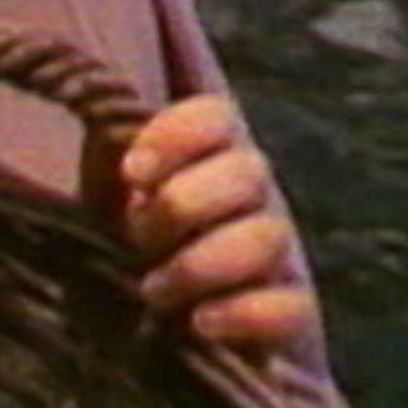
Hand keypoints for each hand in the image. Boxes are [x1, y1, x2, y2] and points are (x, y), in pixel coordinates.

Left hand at [120, 93, 315, 358]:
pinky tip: (202, 322)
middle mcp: (254, 195)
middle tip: (137, 235)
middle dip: (183, 205)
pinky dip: (247, 313)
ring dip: (202, 264)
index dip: (178, 134)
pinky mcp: (288, 312)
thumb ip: (117, 135)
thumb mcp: (116, 181)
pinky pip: (292, 307)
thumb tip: (116, 86)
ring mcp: (276, 253)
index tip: (132, 171)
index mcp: (215, 151)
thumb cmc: (136, 233)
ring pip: (268, 238)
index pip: (217, 117)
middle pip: (248, 172)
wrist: (160, 318)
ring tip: (153, 291)